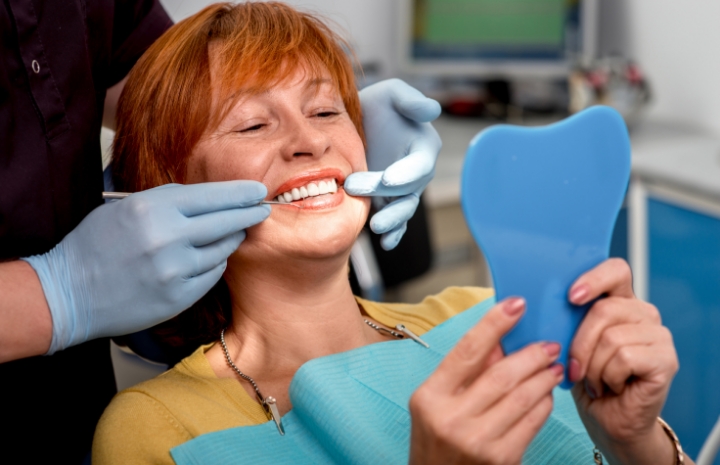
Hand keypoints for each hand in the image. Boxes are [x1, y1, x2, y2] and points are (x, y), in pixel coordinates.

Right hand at [23, 181, 269, 353]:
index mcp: (152, 208)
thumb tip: (210, 199)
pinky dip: (214, 264)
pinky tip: (209, 258)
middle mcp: (168, 237)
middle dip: (249, 214)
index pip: (212, 196)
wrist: (68, 294)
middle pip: (226, 221)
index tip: (257, 190)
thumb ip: (167, 202)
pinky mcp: (178, 297)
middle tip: (262, 209)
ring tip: (233, 233)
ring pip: (222, 249)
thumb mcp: (125, 208)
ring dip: (231, 240)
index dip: (240, 193)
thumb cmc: (95, 245)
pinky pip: (212, 274)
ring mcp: (175, 270)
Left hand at [344, 79, 441, 249]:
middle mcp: (417, 172)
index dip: (407, 173)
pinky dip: (394, 234)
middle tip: (354, 188)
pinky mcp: (388, 201)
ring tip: (376, 227)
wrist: (355, 123)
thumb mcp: (392, 93)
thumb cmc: (377, 104)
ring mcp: (403, 190)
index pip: (420, 164)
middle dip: (385, 194)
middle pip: (408, 189)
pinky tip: (385, 243)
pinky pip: (396, 221)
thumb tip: (432, 110)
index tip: (388, 179)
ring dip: (392, 220)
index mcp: (423, 146)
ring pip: (403, 209)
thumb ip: (410, 101)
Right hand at [409, 298, 563, 464]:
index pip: (467, 350)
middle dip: (531, 354)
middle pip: (502, 374)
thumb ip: (466, 371)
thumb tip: (500, 339)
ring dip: (543, 377)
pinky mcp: (502, 459)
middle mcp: (451, 418)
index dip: (494, 323)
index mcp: (430, 397)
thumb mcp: (437, 403)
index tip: (516, 304)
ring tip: (553, 366)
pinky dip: (544, 403)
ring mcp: (478, 441)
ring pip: (523, 397)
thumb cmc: (437, 443)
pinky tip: (546, 393)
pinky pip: (532, 421)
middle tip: (548, 344)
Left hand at [567, 259, 680, 464]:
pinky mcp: (665, 359)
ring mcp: (658, 335)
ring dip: (593, 366)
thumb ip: (565, 319)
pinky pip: (624, 357)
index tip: (572, 297)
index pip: (615, 270)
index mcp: (619, 301)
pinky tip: (612, 386)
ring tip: (596, 380)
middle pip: (604, 309)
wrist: (608, 421)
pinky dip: (608, 377)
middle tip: (574, 367)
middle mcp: (643, 313)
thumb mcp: (568, 343)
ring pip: (611, 337)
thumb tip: (539, 303)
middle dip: (579, 343)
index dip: (594, 279)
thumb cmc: (586, 380)